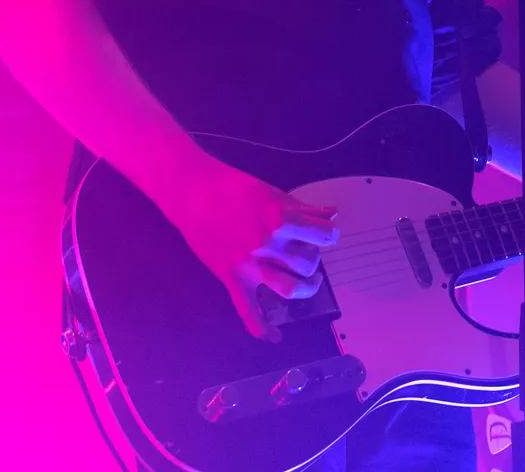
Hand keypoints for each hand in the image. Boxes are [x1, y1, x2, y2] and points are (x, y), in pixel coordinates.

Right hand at [154, 156, 339, 340]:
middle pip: (309, 262)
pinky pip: (247, 311)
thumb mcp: (274, 193)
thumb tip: (332, 215)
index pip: (325, 236)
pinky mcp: (232, 279)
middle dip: (313, 256)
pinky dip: (262, 328)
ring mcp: (251, 266)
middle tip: (305, 251)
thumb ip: (304, 208)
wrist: (192, 192)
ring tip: (308, 282)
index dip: (329, 235)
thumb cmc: (234, 187)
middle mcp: (270, 245)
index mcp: (282, 220)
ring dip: (306, 288)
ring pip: (291, 288)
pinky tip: (275, 336)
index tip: (324, 234)